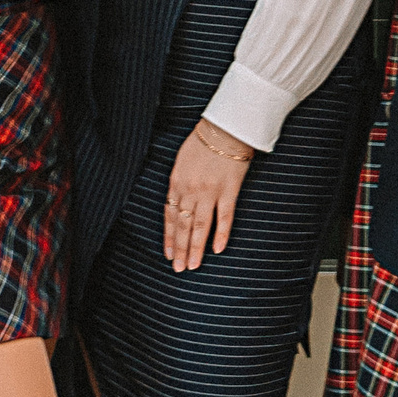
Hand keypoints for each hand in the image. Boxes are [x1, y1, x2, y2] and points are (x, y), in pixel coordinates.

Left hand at [162, 120, 253, 272]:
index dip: (169, 237)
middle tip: (179, 268)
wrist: (225, 127)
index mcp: (176, 183)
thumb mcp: (182, 160)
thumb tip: (177, 202)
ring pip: (201, 226)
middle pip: (183, 225)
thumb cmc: (203, 140)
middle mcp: (190, 190)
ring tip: (193, 265)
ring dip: (196, 248)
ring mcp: (210, 192)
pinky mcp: (228, 191)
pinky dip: (221, 234)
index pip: (170, 216)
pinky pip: (224, 217)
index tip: (168, 254)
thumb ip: (179, 182)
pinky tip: (217, 249)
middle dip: (180, 249)